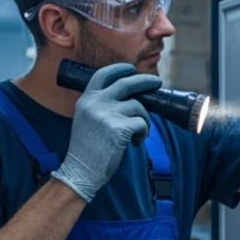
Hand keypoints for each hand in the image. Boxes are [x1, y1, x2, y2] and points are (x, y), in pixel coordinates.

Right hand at [54, 62, 161, 201]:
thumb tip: (130, 96)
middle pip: (127, 83)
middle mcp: (96, 103)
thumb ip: (101, 105)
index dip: (120, 69)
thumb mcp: (86, 119)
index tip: (131, 68)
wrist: (81, 171)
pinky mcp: (120, 128)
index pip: (103, 74)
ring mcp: (108, 114)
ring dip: (144, 120)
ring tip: (138, 134)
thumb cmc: (87, 149)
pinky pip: (142, 124)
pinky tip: (135, 143)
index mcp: (86, 99)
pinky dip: (143, 133)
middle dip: (146, 81)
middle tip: (157, 82)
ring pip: (139, 107)